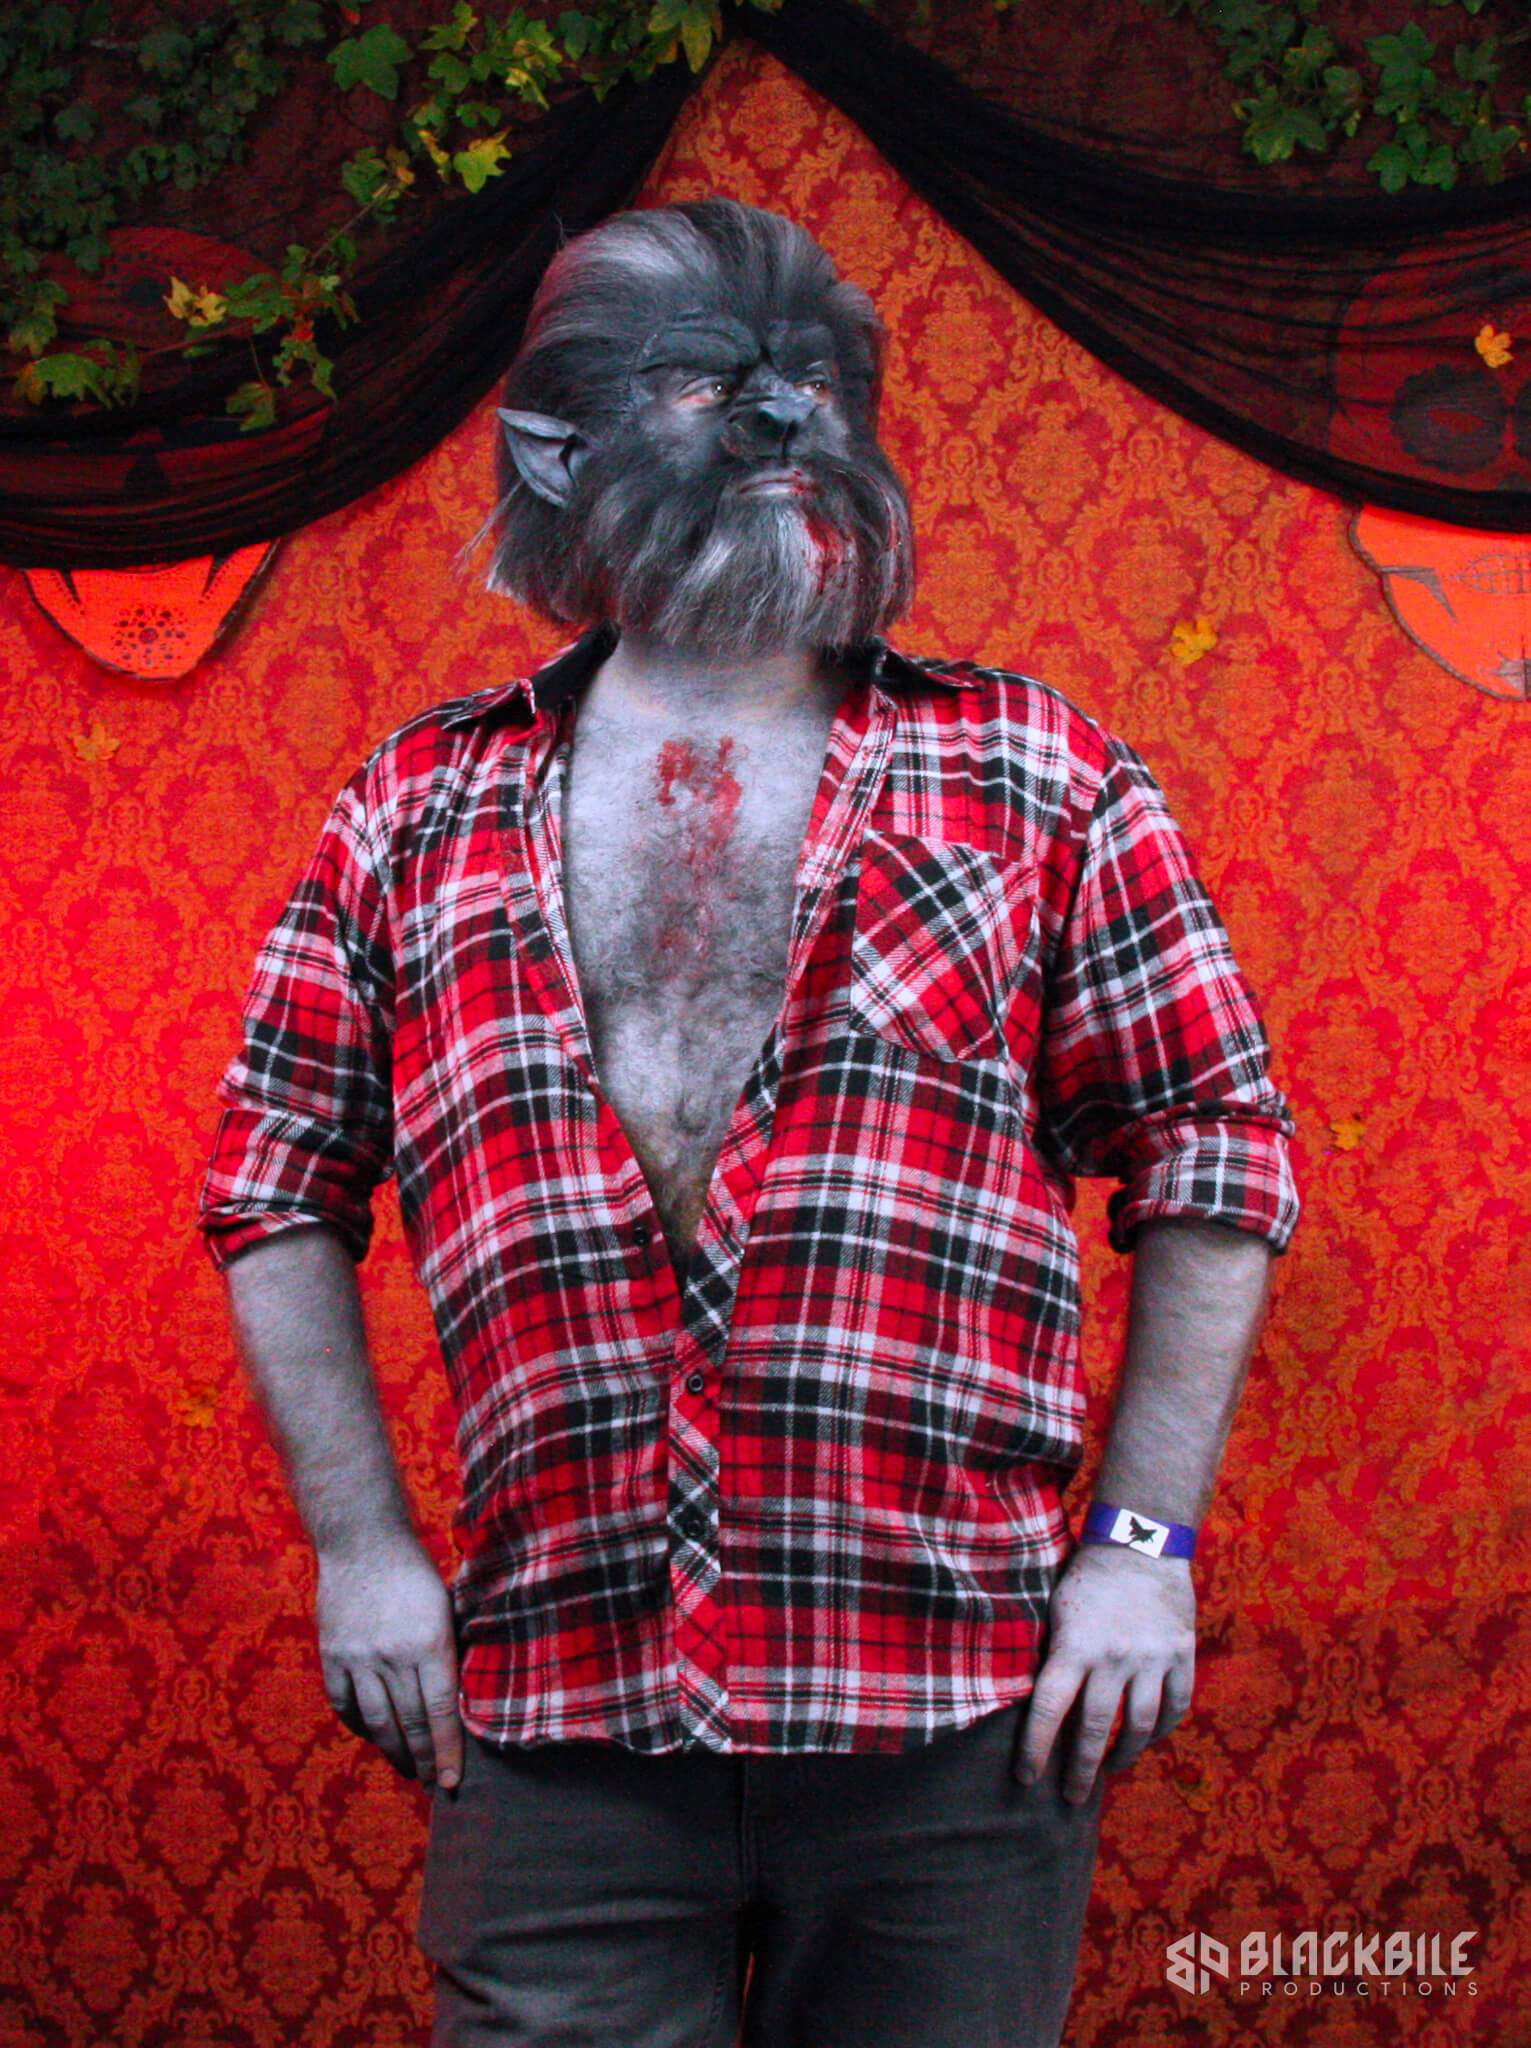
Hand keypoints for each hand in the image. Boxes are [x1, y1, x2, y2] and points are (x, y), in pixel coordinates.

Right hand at [315, 1532, 463, 1791]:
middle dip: (423, 1760)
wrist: (362, 1542)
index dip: (447, 1751)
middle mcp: (392, 1656)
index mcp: (429, 1642)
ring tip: (407, 1768)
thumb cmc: (415, 1573)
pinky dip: (360, 1726)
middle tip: (433, 1784)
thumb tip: (458, 1703)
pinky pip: (344, 1705)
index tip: (453, 1781)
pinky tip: (374, 1736)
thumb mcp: (446, 1607)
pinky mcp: (332, 1657)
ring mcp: (358, 1659)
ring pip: (376, 1722)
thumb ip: (449, 1653)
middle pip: (409, 1723)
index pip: (440, 1712)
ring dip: (394, 1751)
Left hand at [1016, 1542, 1194, 1804]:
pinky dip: (1162, 1730)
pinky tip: (1147, 1739)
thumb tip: (1039, 1704)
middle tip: (1071, 1797)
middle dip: (1080, 1769)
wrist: (1141, 1543)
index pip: (1048, 1709)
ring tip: (1110, 1770)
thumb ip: (1053, 1655)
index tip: (1027, 1778)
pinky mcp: (1181, 1655)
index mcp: (1074, 1646)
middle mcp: (1113, 1658)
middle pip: (1094, 1729)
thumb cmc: (1087, 1577)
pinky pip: (1175, 1706)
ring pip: (1139, 1726)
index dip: (1035, 1748)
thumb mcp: (1057, 1610)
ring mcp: (1151, 1659)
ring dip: (1123, 1755)